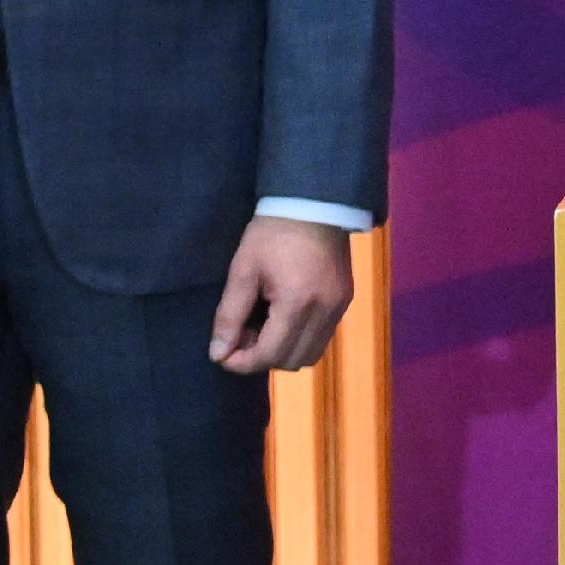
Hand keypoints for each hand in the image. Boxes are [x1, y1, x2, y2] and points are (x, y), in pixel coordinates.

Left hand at [207, 215, 355, 374]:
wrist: (314, 202)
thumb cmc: (271, 233)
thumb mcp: (243, 271)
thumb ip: (229, 316)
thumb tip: (218, 354)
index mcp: (297, 302)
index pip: (270, 355)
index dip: (242, 363)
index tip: (223, 353)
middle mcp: (325, 310)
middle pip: (292, 361)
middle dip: (262, 357)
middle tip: (243, 334)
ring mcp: (340, 306)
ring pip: (311, 354)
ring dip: (284, 351)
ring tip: (265, 327)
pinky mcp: (346, 299)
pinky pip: (323, 336)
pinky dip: (301, 338)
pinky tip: (284, 317)